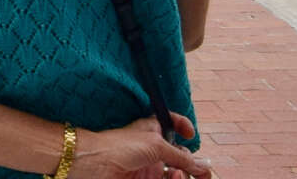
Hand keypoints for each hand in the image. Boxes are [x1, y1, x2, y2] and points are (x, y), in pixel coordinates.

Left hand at [73, 115, 208, 178]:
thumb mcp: (156, 145)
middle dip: (192, 164)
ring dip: (183, 175)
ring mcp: (148, 167)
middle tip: (203, 174)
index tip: (191, 134)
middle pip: (179, 156)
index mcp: (152, 131)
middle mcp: (152, 149)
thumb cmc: (118, 146)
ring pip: (175, 174)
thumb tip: (203, 164)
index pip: (171, 123)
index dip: (182, 125)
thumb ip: (181, 156)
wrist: (93, 164)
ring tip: (178, 176)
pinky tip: (173, 178)